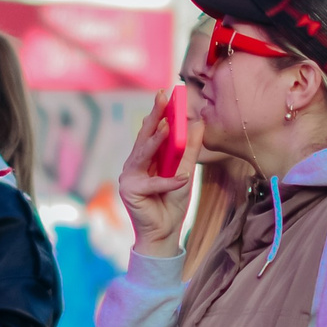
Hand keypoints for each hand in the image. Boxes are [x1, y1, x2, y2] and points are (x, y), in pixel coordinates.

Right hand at [117, 88, 197, 257]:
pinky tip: (182, 179)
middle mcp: (134, 164)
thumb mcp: (186, 171)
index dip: (159, 112)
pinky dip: (168, 182)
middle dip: (154, 116)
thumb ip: (190, 149)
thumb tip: (198, 122)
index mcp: (145, 157)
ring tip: (167, 127)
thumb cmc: (172, 202)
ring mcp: (129, 177)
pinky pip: (152, 183)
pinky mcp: (130, 191)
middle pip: (144, 137)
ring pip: (143, 155)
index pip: (152, 131)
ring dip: (155, 141)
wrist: (164, 232)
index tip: (167, 93)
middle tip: (162, 97)